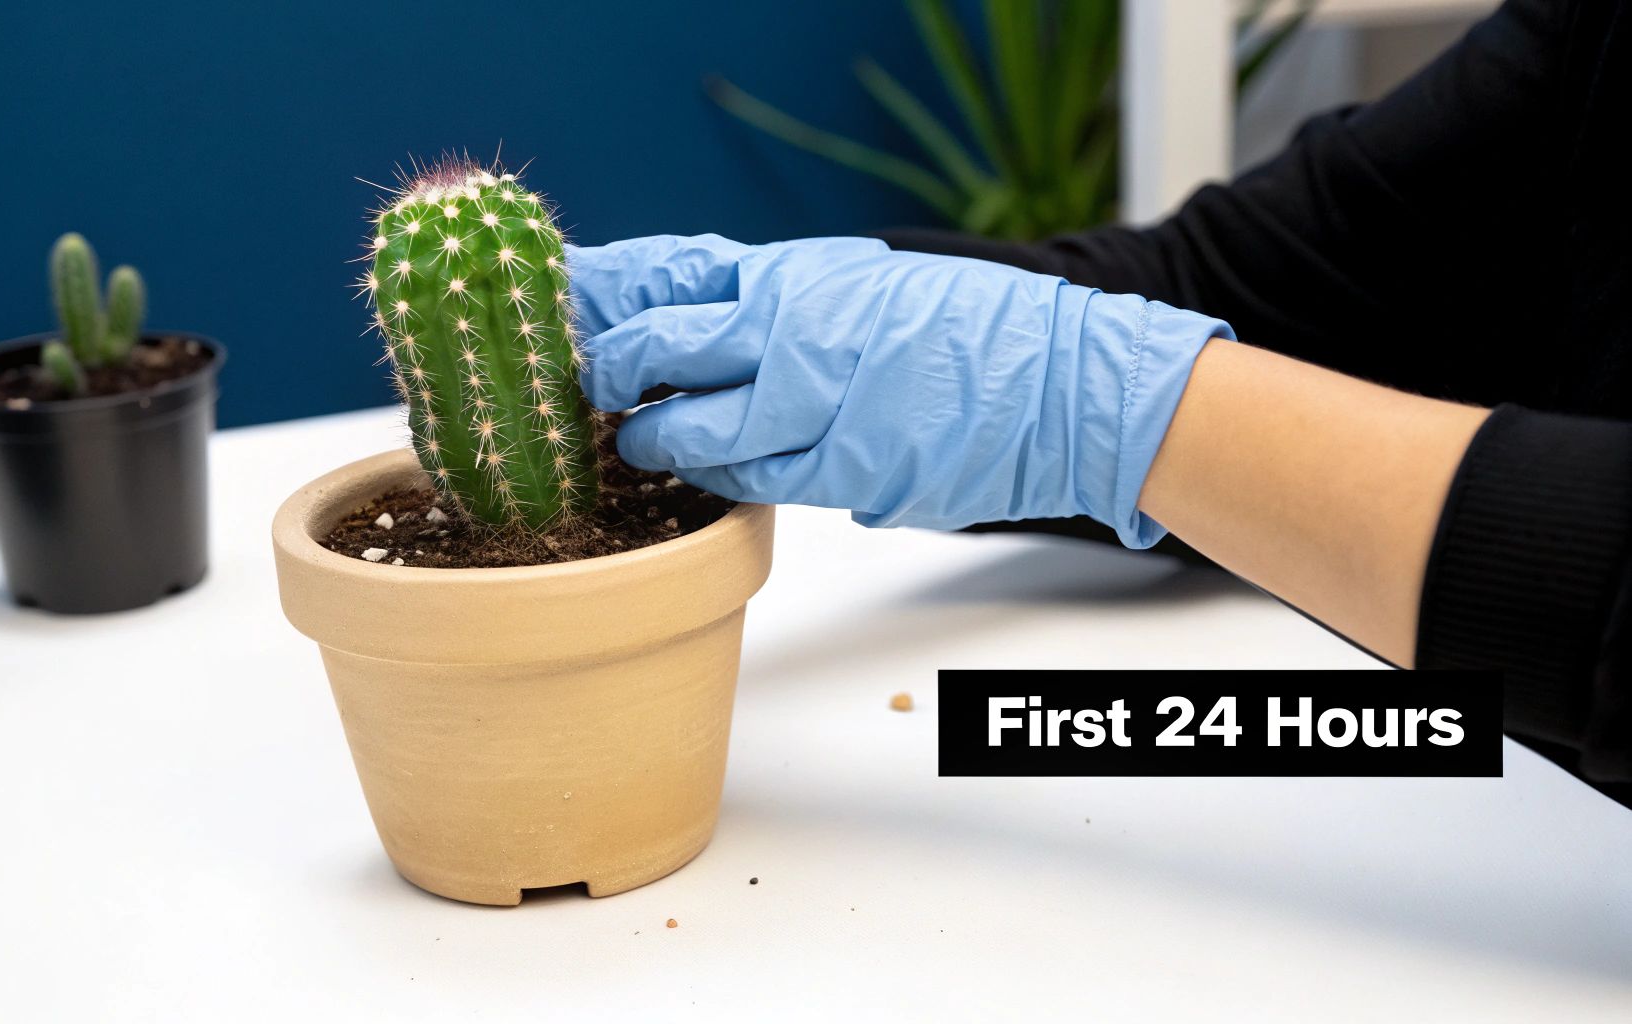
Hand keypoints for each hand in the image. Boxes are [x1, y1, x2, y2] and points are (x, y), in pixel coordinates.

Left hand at [567, 234, 1231, 546]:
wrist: (1066, 386)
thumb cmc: (973, 332)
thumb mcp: (868, 285)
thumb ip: (785, 304)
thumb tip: (706, 331)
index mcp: (801, 277)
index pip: (670, 276)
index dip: (609, 298)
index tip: (569, 312)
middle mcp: (798, 334)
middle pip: (662, 351)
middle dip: (612, 373)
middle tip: (591, 388)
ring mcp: (820, 408)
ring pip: (699, 434)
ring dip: (659, 442)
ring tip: (640, 444)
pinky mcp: (846, 473)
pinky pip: (759, 482)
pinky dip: (725, 477)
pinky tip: (710, 472)